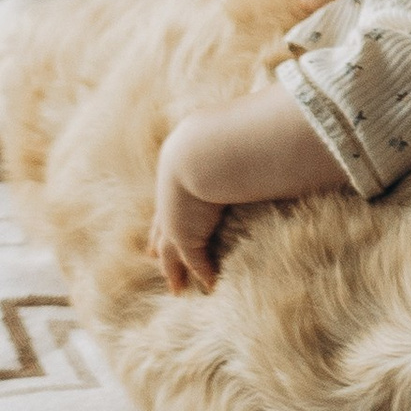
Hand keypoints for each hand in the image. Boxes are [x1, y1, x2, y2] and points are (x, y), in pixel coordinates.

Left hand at [149, 131, 225, 293]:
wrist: (207, 150)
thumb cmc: (224, 135)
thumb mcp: (226, 138)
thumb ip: (240, 138)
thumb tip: (259, 123)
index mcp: (178, 174)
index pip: (169, 201)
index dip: (163, 215)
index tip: (157, 225)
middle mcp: (172, 200)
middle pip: (161, 229)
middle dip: (157, 244)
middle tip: (151, 255)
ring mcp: (176, 220)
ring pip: (170, 252)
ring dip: (174, 270)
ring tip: (177, 287)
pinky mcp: (186, 237)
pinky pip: (195, 262)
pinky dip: (204, 273)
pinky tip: (211, 285)